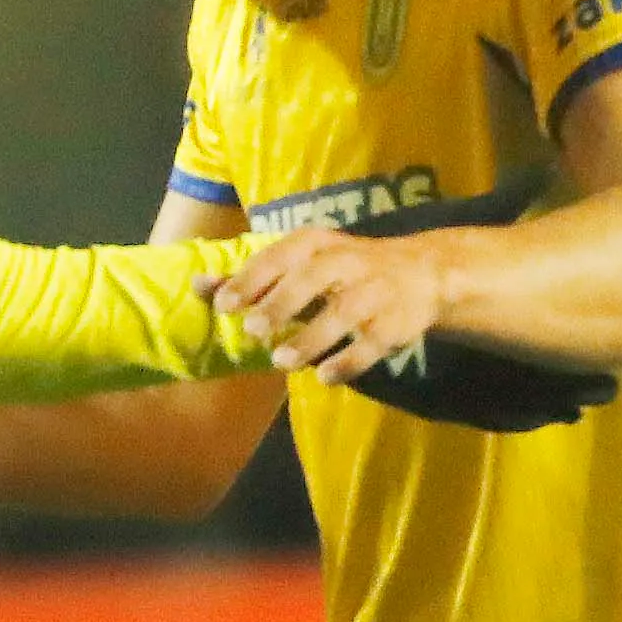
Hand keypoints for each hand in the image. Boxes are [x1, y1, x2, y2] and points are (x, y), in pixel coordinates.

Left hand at [219, 193, 620, 431]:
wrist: (426, 273)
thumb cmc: (344, 271)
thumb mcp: (302, 264)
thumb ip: (251, 279)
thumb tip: (196, 287)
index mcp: (320, 244)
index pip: (283, 254)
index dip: (253, 278)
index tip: (226, 305)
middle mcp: (349, 262)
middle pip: (313, 278)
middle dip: (282, 303)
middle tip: (255, 330)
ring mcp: (376, 293)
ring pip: (344, 314)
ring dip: (312, 338)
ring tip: (283, 361)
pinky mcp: (398, 324)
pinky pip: (373, 345)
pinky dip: (349, 362)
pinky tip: (325, 378)